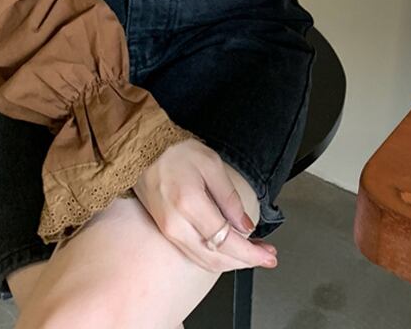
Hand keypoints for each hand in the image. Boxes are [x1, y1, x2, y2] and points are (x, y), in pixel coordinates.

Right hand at [132, 137, 277, 273]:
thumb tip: (245, 226)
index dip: (251, 253)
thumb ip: (229, 197)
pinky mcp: (165, 231)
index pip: (226, 241)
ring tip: (252, 254)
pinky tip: (228, 251)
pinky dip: (215, 257)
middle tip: (267, 256)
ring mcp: (167, 231)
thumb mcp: (211, 164)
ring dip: (231, 262)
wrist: (141, 149)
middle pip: (216, 258)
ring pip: (204, 261)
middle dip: (245, 262)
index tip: (269, 256)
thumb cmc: (175, 150)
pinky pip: (193, 254)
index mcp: (189, 204)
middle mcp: (176, 225)